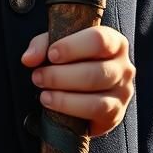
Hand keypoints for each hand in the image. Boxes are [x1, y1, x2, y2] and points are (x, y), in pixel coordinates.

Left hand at [21, 26, 135, 137]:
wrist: (84, 93)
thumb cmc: (73, 62)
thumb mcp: (58, 46)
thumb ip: (42, 46)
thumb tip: (29, 58)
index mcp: (114, 42)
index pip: (99, 39)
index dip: (72, 47)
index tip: (51, 54)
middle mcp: (124, 66)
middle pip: (95, 71)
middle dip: (60, 75)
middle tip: (38, 76)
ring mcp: (123, 91)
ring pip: (96, 94)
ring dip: (63, 95)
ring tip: (43, 93)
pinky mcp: (116, 113)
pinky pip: (95, 111)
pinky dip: (70, 107)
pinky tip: (52, 103)